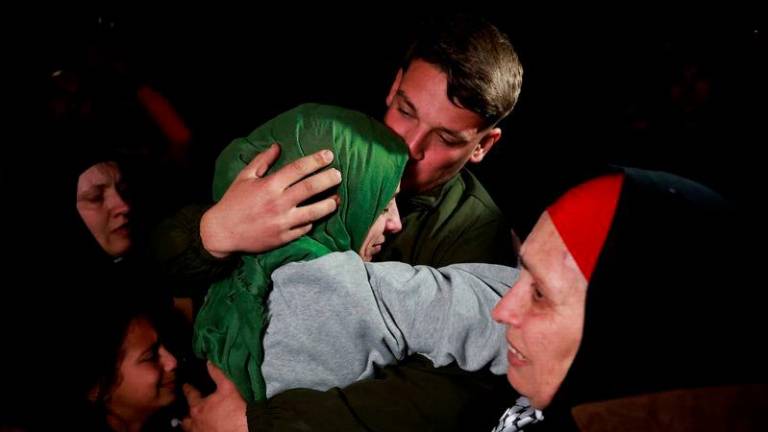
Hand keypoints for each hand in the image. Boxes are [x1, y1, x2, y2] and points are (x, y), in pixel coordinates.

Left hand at [181, 362, 247, 431]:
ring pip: (190, 430)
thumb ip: (217, 373)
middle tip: (187, 411)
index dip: (188, 389)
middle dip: (186, 415)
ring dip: (190, 425)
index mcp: (198, 407)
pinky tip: (204, 429)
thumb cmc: (234, 409)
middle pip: (185, 419)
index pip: (190, 395)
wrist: (244, 429)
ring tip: (193, 423)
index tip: (185, 385)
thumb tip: (209, 362)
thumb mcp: (227, 387)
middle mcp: (195, 422)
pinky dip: (198, 430)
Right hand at [201, 143, 340, 257]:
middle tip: (338, 174)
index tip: (329, 155)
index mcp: (270, 185)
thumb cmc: (233, 202)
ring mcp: (283, 222)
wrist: (221, 232)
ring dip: (329, 203)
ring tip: (337, 199)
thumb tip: (278, 146)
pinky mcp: (284, 237)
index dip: (316, 160)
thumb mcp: (244, 177)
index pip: (299, 169)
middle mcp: (279, 203)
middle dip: (328, 179)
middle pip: (311, 188)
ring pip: (314, 212)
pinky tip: (317, 216)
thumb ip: (262, 161)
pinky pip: (305, 228)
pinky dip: (312, 221)